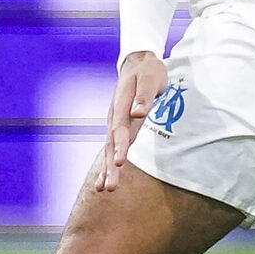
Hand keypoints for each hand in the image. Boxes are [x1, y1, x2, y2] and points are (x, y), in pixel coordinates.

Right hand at [97, 50, 168, 191]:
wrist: (137, 64)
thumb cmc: (148, 71)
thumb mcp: (150, 77)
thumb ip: (144, 95)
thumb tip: (137, 112)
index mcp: (122, 104)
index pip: (120, 128)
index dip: (120, 145)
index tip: (120, 163)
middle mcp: (114, 116)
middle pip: (111, 144)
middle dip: (110, 166)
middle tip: (110, 187)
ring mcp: (114, 123)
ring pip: (109, 149)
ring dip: (107, 170)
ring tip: (105, 189)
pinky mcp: (118, 128)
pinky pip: (112, 149)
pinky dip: (108, 165)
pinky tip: (104, 182)